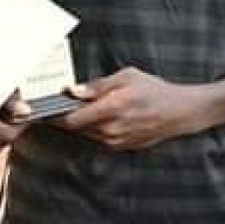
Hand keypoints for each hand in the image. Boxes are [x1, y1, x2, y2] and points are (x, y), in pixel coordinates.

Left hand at [54, 67, 201, 149]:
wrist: (179, 112)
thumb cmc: (154, 90)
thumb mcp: (127, 77)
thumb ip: (97, 86)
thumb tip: (73, 90)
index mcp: (110, 109)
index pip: (71, 119)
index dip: (54, 115)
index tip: (45, 109)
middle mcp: (111, 129)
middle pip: (75, 128)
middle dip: (66, 116)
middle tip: (60, 104)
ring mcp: (116, 141)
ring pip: (86, 133)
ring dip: (81, 123)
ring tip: (84, 107)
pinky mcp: (121, 147)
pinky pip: (99, 138)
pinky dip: (95, 128)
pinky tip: (102, 116)